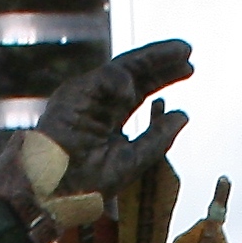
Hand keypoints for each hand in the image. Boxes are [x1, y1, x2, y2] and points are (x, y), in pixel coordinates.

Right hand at [36, 39, 191, 199]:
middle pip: (135, 73)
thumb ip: (157, 139)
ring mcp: (86, 96)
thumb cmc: (85, 182)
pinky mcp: (72, 95)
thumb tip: (184, 115)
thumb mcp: (132, 160)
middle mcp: (98, 102)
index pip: (140, 89)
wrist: (53, 191)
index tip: (189, 68)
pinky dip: (117, 81)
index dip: (164, 76)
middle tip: (188, 51)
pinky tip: (129, 92)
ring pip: (122, 67)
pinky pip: (100, 78)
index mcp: (110, 117)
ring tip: (180, 52)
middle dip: (161, 61)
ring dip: (151, 58)